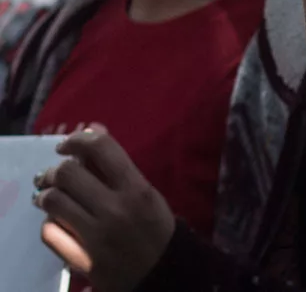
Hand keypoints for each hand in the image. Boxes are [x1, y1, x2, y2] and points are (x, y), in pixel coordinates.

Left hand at [33, 125, 174, 291]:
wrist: (162, 272)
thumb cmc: (154, 226)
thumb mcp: (143, 190)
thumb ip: (117, 164)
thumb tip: (92, 129)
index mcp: (135, 188)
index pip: (101, 148)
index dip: (77, 139)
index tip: (66, 145)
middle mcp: (116, 209)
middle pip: (69, 173)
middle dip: (55, 169)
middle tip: (53, 173)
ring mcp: (97, 237)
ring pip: (54, 201)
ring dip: (46, 194)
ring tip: (48, 194)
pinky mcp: (83, 260)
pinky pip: (51, 233)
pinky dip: (48, 222)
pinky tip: (54, 220)